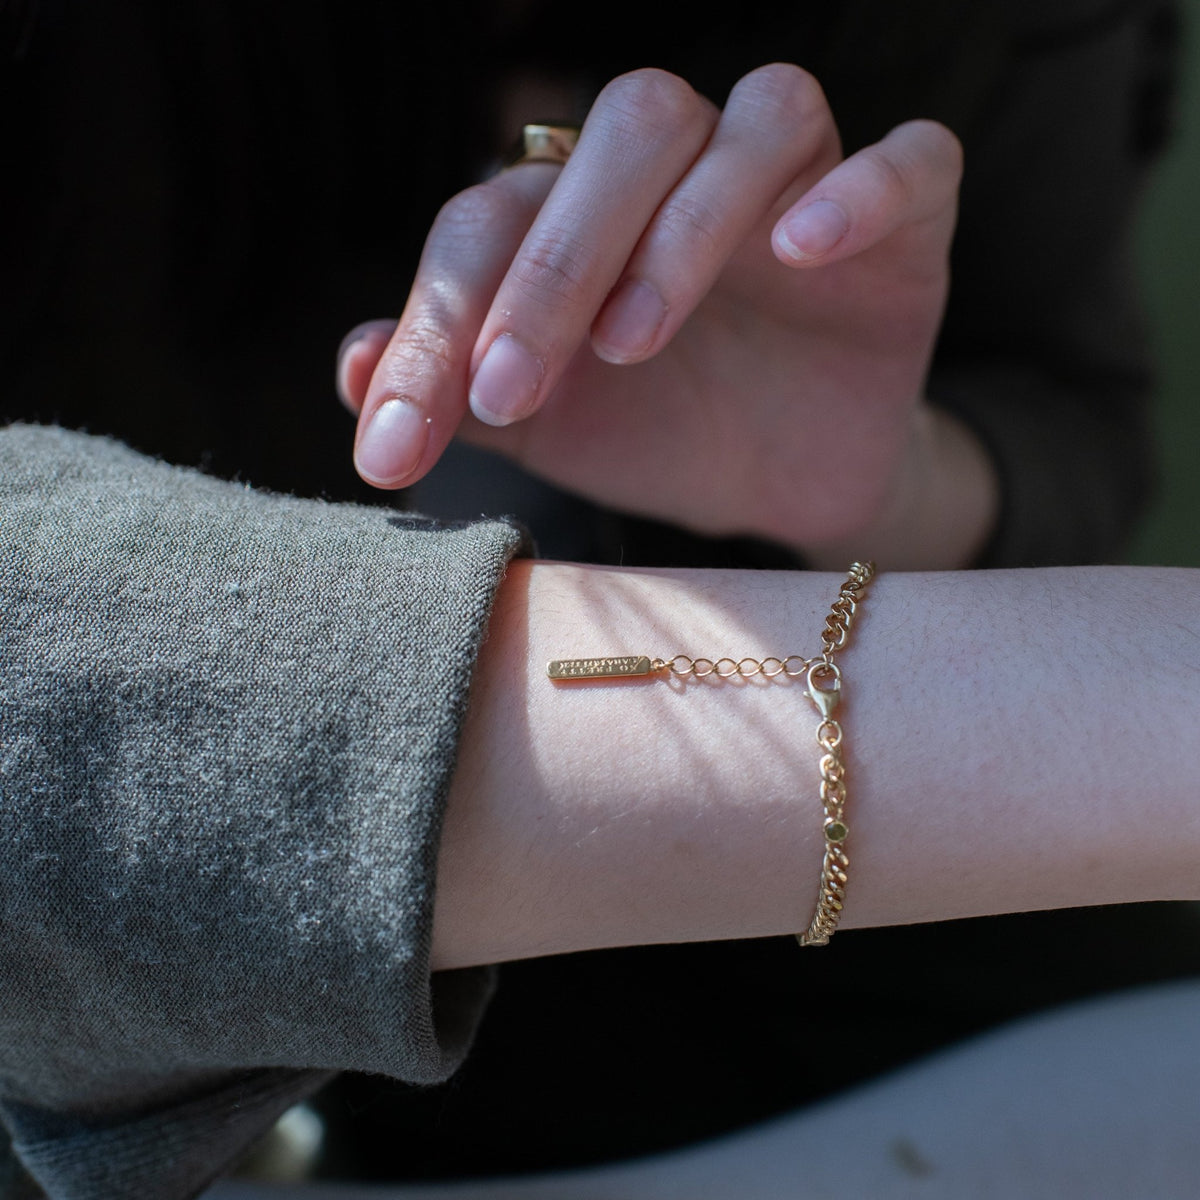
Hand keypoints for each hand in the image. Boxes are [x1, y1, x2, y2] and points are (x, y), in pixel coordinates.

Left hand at [338, 64, 995, 566]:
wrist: (783, 482)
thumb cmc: (656, 437)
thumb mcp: (543, 426)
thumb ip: (454, 388)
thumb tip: (348, 370)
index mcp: (583, 210)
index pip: (496, 221)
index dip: (437, 321)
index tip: (400, 444)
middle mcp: (686, 170)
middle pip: (624, 136)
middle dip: (553, 264)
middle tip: (511, 387)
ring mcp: (797, 182)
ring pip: (755, 122)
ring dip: (685, 226)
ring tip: (631, 342)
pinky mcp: (906, 218)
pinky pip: (909, 161)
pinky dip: (861, 190)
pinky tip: (804, 249)